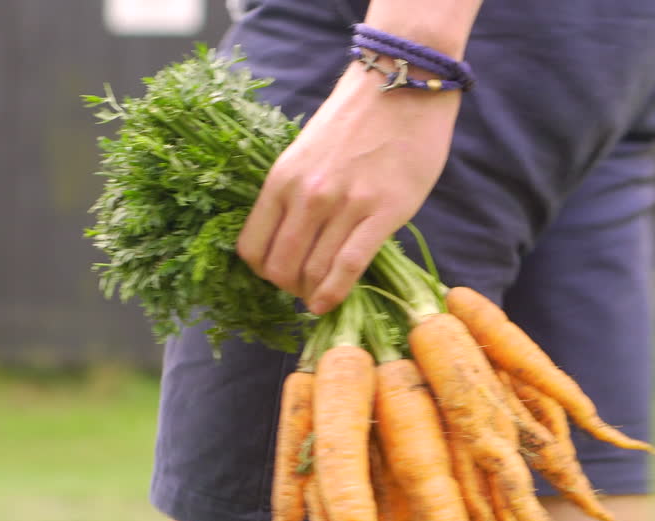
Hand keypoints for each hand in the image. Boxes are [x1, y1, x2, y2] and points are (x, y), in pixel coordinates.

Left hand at [236, 62, 461, 314]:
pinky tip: (330, 303)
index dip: (262, 272)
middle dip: (288, 288)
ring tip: (319, 298)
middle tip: (302, 291)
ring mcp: (343, 205)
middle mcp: (306, 195)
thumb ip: (294, 194)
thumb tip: (289, 240)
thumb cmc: (354, 120)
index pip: (252, 248)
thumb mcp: (305, 154)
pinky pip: (349, 267)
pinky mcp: (382, 213)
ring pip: (313, 273)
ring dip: (312, 294)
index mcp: (281, 180)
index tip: (278, 276)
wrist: (402, 84)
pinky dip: (335, 294)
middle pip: (280, 268)